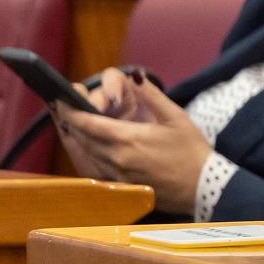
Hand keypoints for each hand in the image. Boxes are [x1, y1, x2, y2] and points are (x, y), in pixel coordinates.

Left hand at [53, 70, 211, 216]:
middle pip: (81, 138)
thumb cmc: (192, 152)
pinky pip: (94, 168)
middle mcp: (116, 158)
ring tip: (70, 124)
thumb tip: (135, 76)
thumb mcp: (176, 117)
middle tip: (62, 107)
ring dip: (76, 138)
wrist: (202, 188)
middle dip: (69, 122)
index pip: (87, 123)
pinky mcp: (120, 186)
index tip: (61, 100)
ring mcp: (116, 175)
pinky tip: (87, 146)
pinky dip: (86, 154)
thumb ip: (152, 96)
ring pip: (85, 154)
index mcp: (128, 139)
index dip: (70, 111)